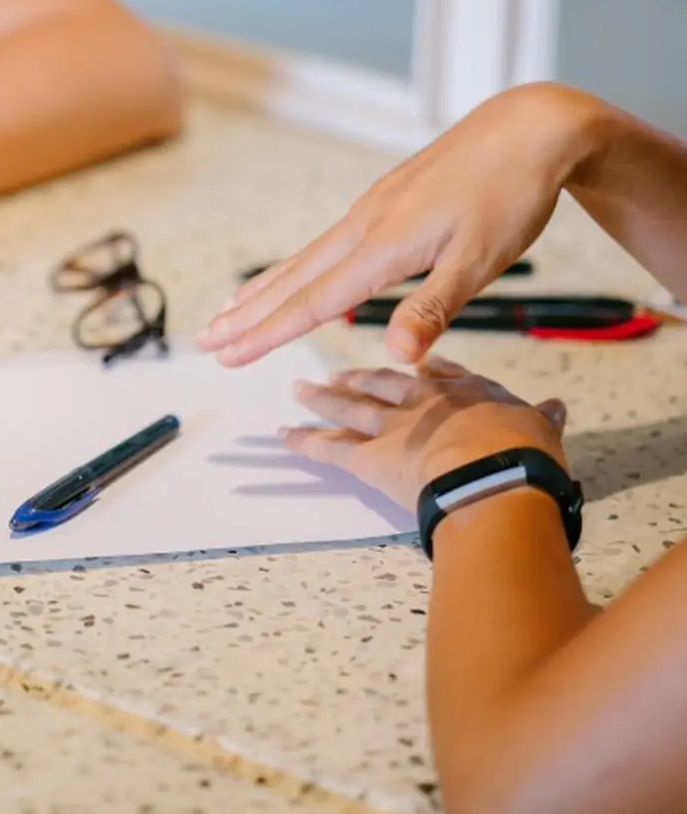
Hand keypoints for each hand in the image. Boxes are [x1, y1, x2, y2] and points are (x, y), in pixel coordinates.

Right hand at [197, 83, 608, 364]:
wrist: (529, 127)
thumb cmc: (511, 195)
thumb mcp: (482, 259)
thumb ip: (432, 308)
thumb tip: (396, 358)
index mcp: (383, 246)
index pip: (312, 301)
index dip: (267, 333)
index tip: (227, 355)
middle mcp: (364, 226)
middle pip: (292, 279)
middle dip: (246, 314)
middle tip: (204, 338)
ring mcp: (370, 211)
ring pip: (303, 259)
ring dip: (264, 289)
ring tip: (229, 308)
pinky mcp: (383, 202)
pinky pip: (324, 243)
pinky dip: (295, 266)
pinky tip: (295, 272)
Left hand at [283, 356, 566, 510]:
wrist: (494, 477)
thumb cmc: (524, 456)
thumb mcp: (541, 429)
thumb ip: (543, 417)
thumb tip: (558, 407)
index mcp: (465, 392)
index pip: (439, 374)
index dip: (423, 370)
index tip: (413, 365)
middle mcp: (422, 402)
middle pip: (383, 384)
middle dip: (359, 379)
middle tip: (336, 374)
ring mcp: (391, 427)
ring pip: (349, 408)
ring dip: (322, 400)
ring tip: (299, 391)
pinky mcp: (369, 457)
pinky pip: (328, 448)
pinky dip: (303, 442)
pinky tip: (283, 435)